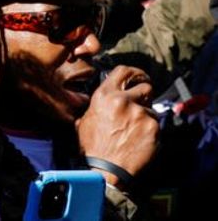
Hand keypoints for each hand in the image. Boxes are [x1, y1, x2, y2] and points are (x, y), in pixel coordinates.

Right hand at [75, 66, 158, 187]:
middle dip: (145, 95)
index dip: (134, 72)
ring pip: (151, 107)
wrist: (106, 170)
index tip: (139, 76)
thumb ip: (97, 105)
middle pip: (145, 86)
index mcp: (104, 96)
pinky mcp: (152, 127)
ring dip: (146, 116)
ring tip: (135, 130)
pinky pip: (155, 123)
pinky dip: (150, 130)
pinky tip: (140, 140)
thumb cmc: (93, 147)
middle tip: (142, 103)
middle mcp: (123, 100)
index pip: (123, 71)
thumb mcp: (84, 120)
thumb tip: (103, 100)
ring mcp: (140, 113)